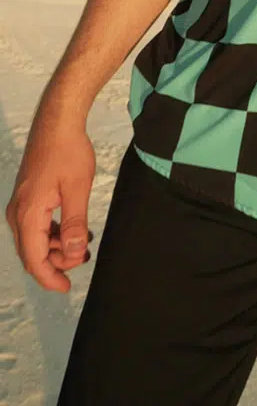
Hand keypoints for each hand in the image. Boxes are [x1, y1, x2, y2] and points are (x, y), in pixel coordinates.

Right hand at [5, 118, 95, 292]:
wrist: (57, 123)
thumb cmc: (68, 151)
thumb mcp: (77, 188)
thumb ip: (75, 223)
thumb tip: (75, 253)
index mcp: (28, 214)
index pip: (34, 259)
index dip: (50, 277)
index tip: (66, 287)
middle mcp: (18, 213)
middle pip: (33, 253)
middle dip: (57, 262)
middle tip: (84, 257)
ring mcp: (21, 205)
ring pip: (35, 241)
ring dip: (57, 247)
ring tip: (84, 243)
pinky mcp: (28, 198)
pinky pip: (37, 226)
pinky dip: (54, 233)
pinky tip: (75, 229)